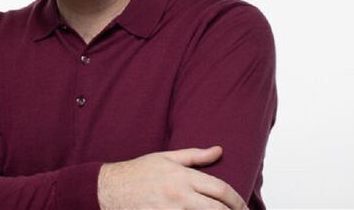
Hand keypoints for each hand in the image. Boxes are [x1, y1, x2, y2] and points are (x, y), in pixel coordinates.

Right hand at [97, 145, 246, 209]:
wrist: (109, 189)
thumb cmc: (138, 172)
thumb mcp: (166, 158)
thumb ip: (195, 156)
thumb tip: (219, 150)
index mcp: (183, 177)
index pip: (220, 189)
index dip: (237, 200)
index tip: (244, 206)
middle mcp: (179, 196)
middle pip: (217, 209)